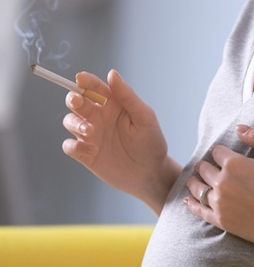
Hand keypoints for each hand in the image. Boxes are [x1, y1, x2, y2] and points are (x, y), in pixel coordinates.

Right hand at [62, 70, 173, 208]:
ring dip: (74, 123)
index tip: (81, 78)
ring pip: (69, 121)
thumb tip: (112, 73)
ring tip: (91, 131)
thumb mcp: (144, 117)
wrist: (152, 173)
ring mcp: (91, 135)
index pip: (95, 87)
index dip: (86, 80)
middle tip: (78, 102)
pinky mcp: (86, 154)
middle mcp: (99, 117)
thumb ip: (127, 96)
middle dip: (73, 99)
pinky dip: (74, 146)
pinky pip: (69, 146)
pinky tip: (90, 150)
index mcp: (113, 105)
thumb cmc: (151, 143)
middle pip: (77, 101)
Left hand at [184, 125, 253, 248]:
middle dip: (204, 166)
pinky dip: (192, 205)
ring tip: (192, 181)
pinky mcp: (222, 221)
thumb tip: (238, 128)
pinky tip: (188, 201)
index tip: (220, 154)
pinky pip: (200, 211)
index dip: (219, 152)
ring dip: (194, 183)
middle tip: (202, 167)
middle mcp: (223, 182)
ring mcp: (220, 203)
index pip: (217, 152)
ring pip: (199, 189)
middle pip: (205, 170)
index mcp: (235, 163)